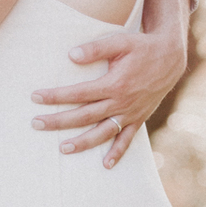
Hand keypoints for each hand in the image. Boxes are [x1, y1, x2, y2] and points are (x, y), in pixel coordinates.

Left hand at [30, 0, 189, 166]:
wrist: (170, 57)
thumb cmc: (142, 46)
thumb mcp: (120, 41)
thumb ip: (96, 48)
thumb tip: (71, 55)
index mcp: (114, 84)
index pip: (78, 93)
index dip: (56, 96)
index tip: (35, 97)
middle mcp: (121, 102)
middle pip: (85, 116)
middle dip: (59, 121)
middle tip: (36, 124)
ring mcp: (130, 113)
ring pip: (102, 132)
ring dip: (82, 142)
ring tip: (62, 148)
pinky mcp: (139, 118)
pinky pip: (127, 139)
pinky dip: (117, 153)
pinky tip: (105, 164)